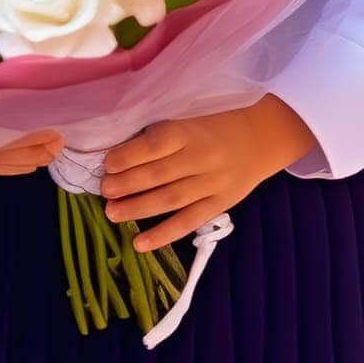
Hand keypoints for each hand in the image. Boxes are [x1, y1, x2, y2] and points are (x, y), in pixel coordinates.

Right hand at [0, 128, 63, 176]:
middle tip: (61, 138)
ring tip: (53, 151)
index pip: (3, 127)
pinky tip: (32, 166)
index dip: (30, 129)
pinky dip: (15, 169)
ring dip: (32, 158)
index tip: (53, 123)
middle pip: (10, 147)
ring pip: (6, 161)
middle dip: (38, 145)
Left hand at [98, 95, 318, 250]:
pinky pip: (189, 222)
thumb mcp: (189, 119)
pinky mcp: (220, 204)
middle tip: (103, 191)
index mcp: (190, 131)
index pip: (157, 143)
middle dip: (128, 184)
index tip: (107, 163)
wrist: (260, 138)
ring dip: (138, 208)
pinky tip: (140, 243)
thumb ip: (161, 135)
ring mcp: (213, 183)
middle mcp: (202, 157)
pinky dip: (163, 235)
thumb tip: (119, 154)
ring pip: (171, 199)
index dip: (130, 155)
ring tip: (112, 213)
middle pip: (160, 174)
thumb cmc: (213, 126)